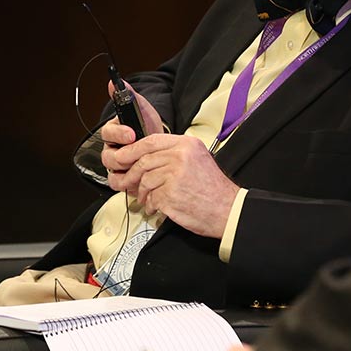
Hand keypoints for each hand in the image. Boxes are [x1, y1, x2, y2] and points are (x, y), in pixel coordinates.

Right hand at [98, 82, 166, 195]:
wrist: (161, 145)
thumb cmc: (148, 127)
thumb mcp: (142, 109)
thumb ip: (129, 96)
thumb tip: (113, 82)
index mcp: (113, 132)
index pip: (108, 133)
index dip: (119, 134)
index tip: (133, 134)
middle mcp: (111, 150)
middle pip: (107, 157)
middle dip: (124, 156)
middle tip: (139, 153)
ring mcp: (116, 166)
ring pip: (112, 172)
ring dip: (128, 170)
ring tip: (143, 166)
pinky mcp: (123, 179)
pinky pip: (120, 184)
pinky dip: (131, 183)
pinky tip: (144, 176)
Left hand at [103, 133, 239, 236]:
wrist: (228, 209)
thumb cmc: (213, 188)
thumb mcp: (197, 159)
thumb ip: (173, 155)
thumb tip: (143, 159)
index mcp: (187, 144)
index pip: (151, 141)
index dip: (132, 150)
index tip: (122, 157)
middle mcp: (181, 156)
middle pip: (143, 161)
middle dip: (130, 174)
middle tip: (125, 182)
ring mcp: (175, 175)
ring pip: (144, 180)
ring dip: (141, 192)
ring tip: (147, 198)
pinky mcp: (171, 195)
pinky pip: (151, 197)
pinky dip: (150, 204)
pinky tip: (155, 207)